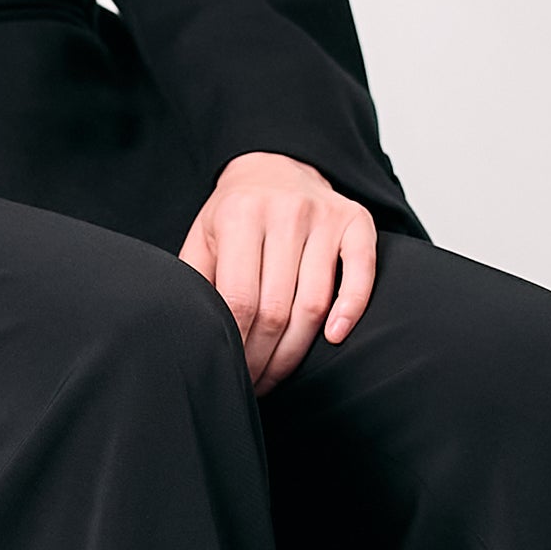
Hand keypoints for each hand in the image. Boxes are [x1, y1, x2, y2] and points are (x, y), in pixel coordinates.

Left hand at [179, 152, 376, 391]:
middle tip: (254, 383)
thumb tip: (190, 336)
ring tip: (279, 374)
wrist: (275, 166)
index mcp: (240, 215)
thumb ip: (195, 281)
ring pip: (315, 302)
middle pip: (277, 308)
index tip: (232, 372)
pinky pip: (360, 272)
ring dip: (297, 350)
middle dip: (263, 357)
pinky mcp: (356, 221)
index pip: (239, 299)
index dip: (237, 345)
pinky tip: (334, 338)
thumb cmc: (236, 215)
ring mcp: (325, 215)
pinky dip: (351, 309)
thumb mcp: (203, 238)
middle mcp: (285, 211)